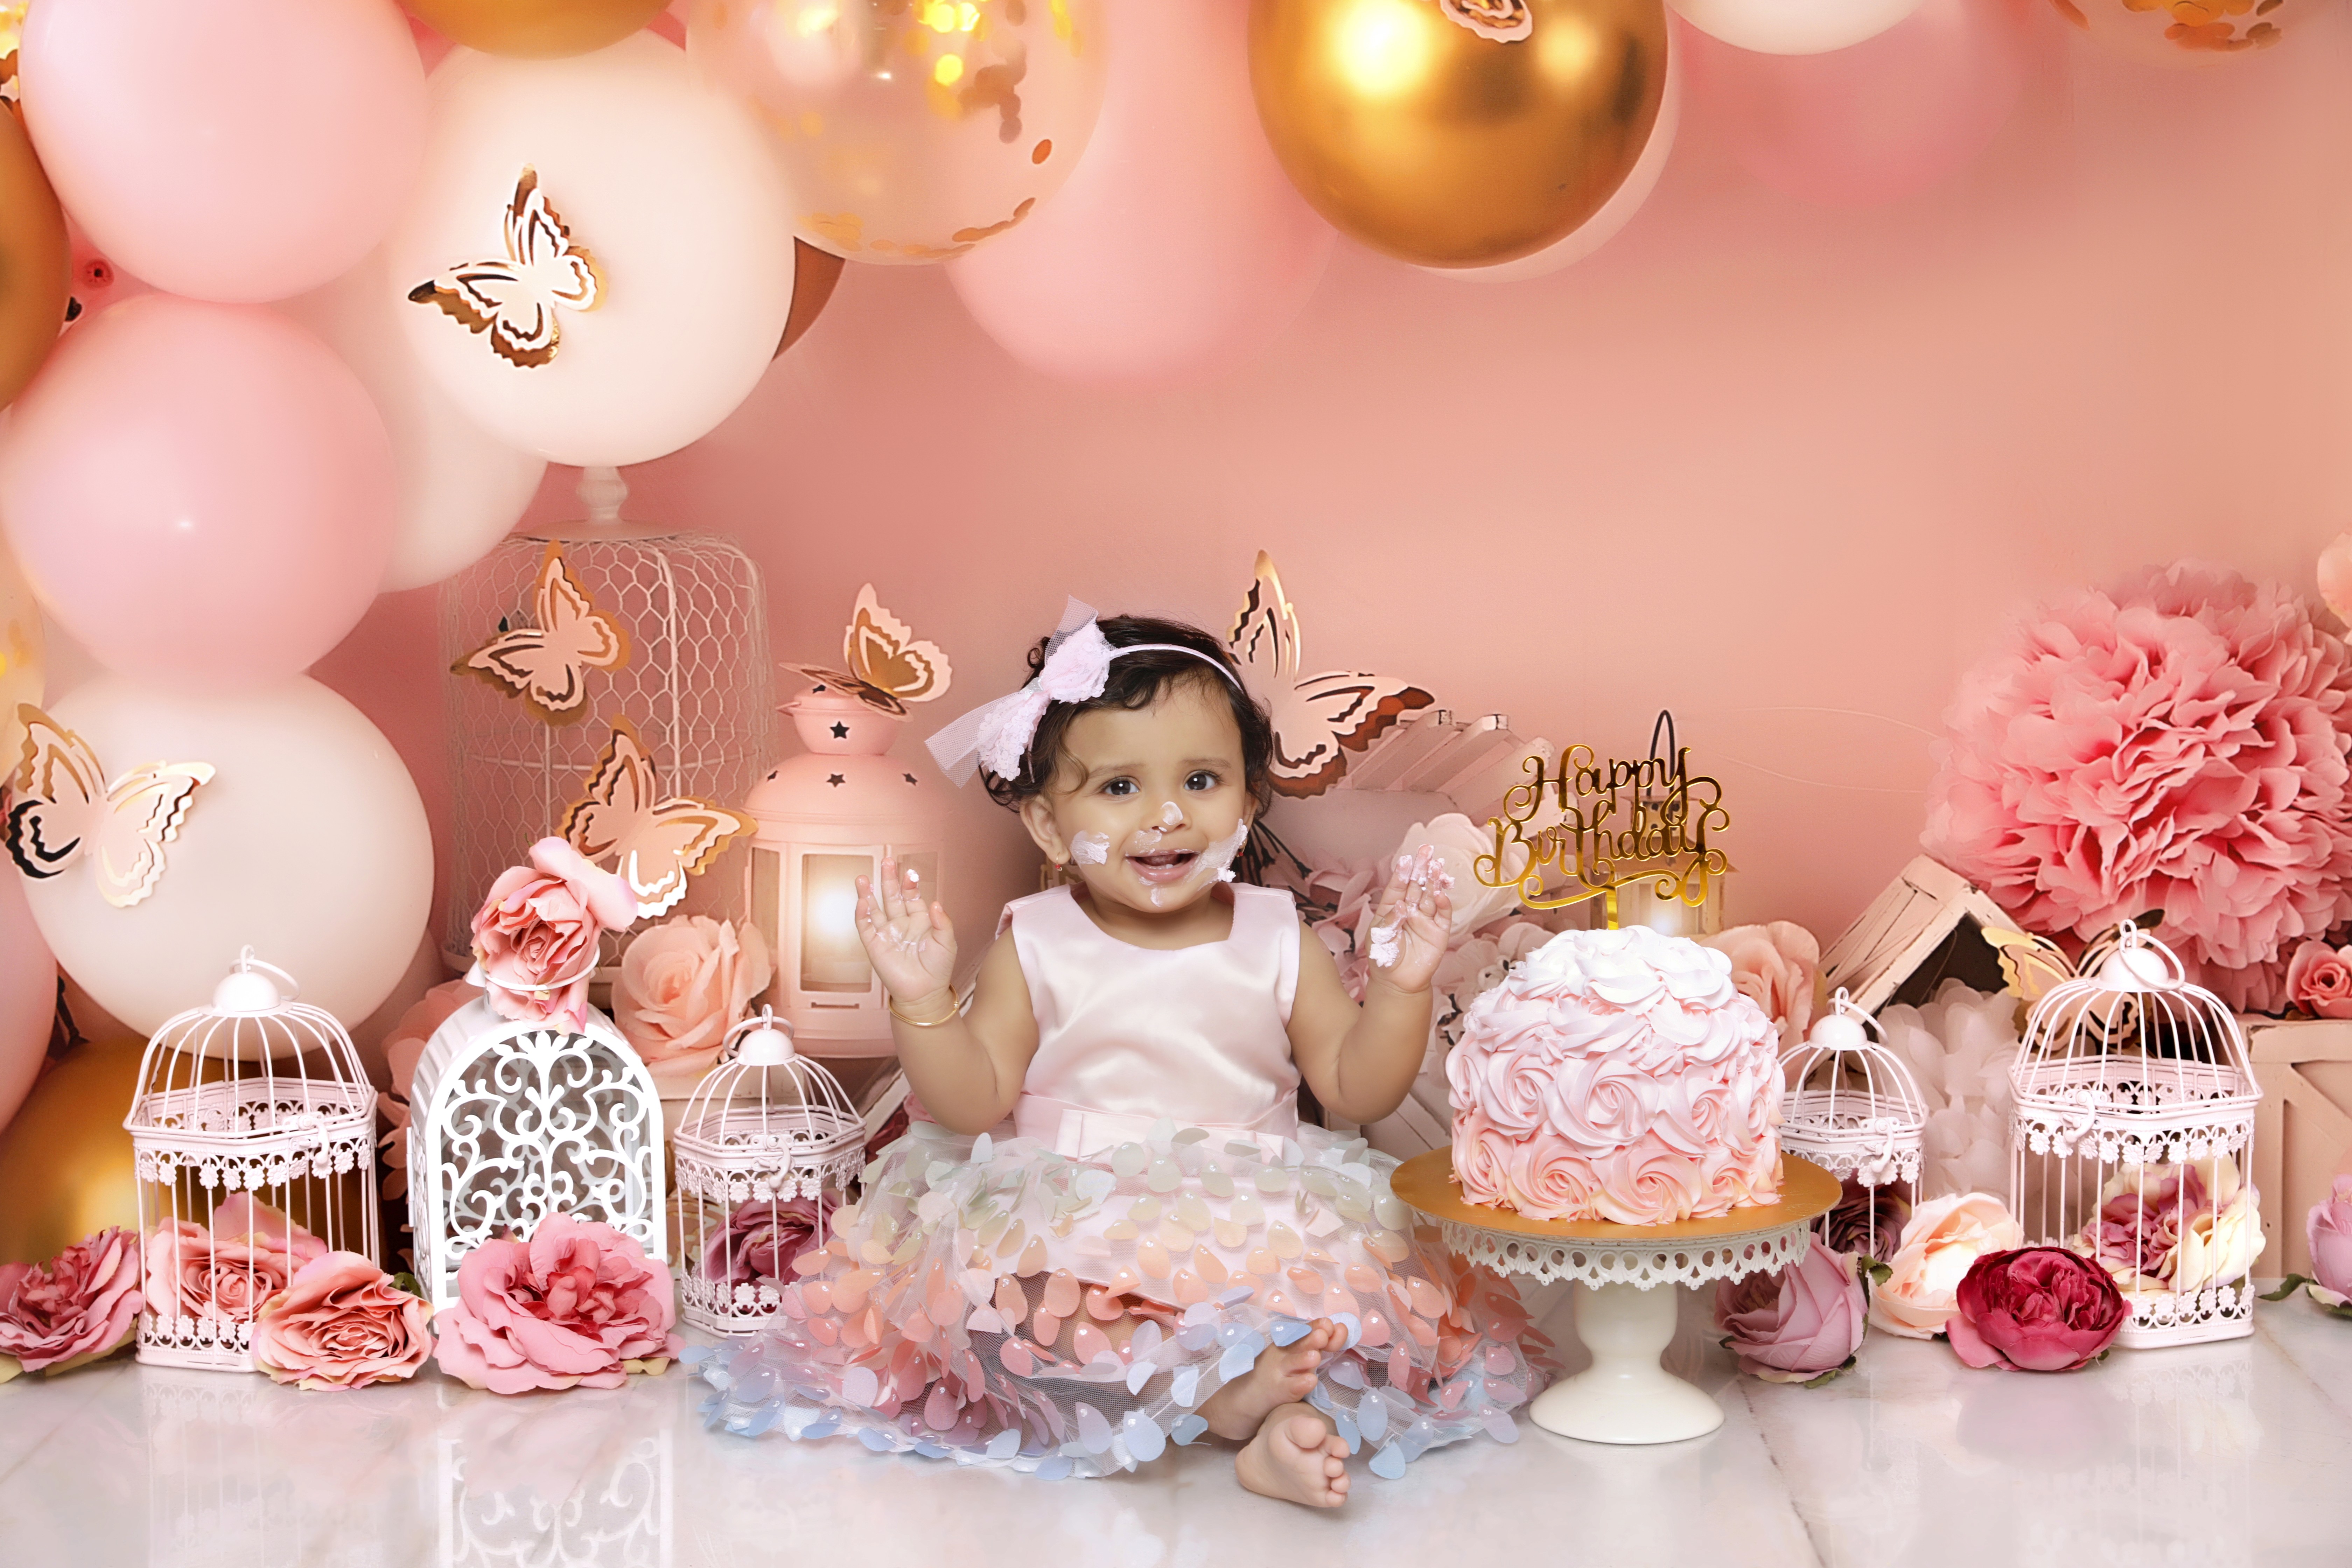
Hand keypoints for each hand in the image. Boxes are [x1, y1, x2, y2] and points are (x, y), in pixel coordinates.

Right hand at [855, 856, 957, 1012]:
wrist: (924, 994)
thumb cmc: (938, 969)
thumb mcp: (947, 943)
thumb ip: (942, 923)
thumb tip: (936, 903)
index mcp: (920, 920)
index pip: (912, 896)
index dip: (910, 884)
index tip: (910, 873)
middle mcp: (901, 923)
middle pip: (892, 896)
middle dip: (888, 879)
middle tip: (886, 861)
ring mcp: (887, 933)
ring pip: (874, 908)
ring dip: (868, 893)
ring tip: (862, 878)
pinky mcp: (874, 945)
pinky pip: (866, 926)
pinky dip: (863, 914)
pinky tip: (863, 901)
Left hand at [1364, 845, 1452, 994]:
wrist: (1397, 982)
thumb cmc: (1383, 957)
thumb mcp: (1380, 937)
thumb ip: (1391, 920)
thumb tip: (1402, 906)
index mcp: (1392, 908)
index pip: (1397, 886)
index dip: (1402, 873)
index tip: (1406, 859)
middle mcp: (1410, 910)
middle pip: (1417, 886)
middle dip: (1421, 868)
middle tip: (1427, 851)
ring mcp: (1425, 920)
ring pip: (1431, 896)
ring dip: (1434, 882)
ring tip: (1437, 866)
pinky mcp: (1439, 932)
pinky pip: (1443, 916)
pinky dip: (1444, 904)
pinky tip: (1442, 893)